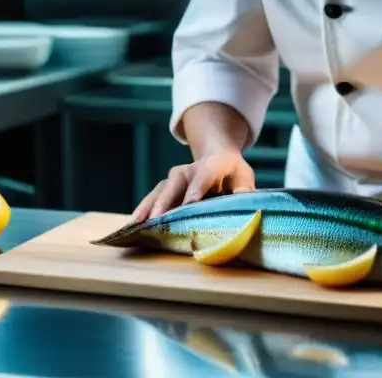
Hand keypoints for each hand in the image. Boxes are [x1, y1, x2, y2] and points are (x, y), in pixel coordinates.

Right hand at [132, 149, 254, 221]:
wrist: (217, 155)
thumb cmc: (233, 172)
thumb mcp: (244, 179)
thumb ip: (244, 193)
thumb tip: (249, 212)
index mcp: (213, 165)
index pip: (204, 176)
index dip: (197, 189)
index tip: (190, 203)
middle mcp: (189, 169)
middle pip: (176, 184)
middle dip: (166, 202)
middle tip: (157, 220)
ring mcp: (174, 178)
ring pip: (159, 191)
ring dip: (148, 208)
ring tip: (136, 224)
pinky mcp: (165, 188)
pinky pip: (151, 199)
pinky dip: (142, 212)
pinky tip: (132, 226)